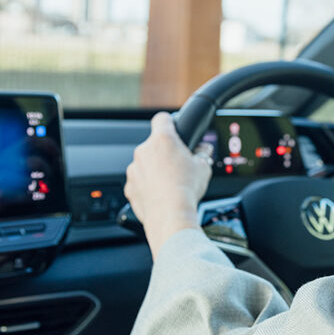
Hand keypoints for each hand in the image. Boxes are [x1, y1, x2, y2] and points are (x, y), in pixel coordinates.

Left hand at [125, 113, 213, 257]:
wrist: (171, 215)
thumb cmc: (186, 190)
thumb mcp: (203, 167)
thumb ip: (202, 153)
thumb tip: (203, 150)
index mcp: (163, 140)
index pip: (162, 119)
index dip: (169, 123)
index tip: (173, 129)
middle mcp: (144, 151)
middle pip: (154, 145)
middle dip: (164, 153)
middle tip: (178, 166)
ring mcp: (134, 169)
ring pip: (145, 164)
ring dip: (155, 170)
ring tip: (170, 184)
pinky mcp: (129, 186)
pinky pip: (139, 182)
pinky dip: (147, 186)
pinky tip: (160, 195)